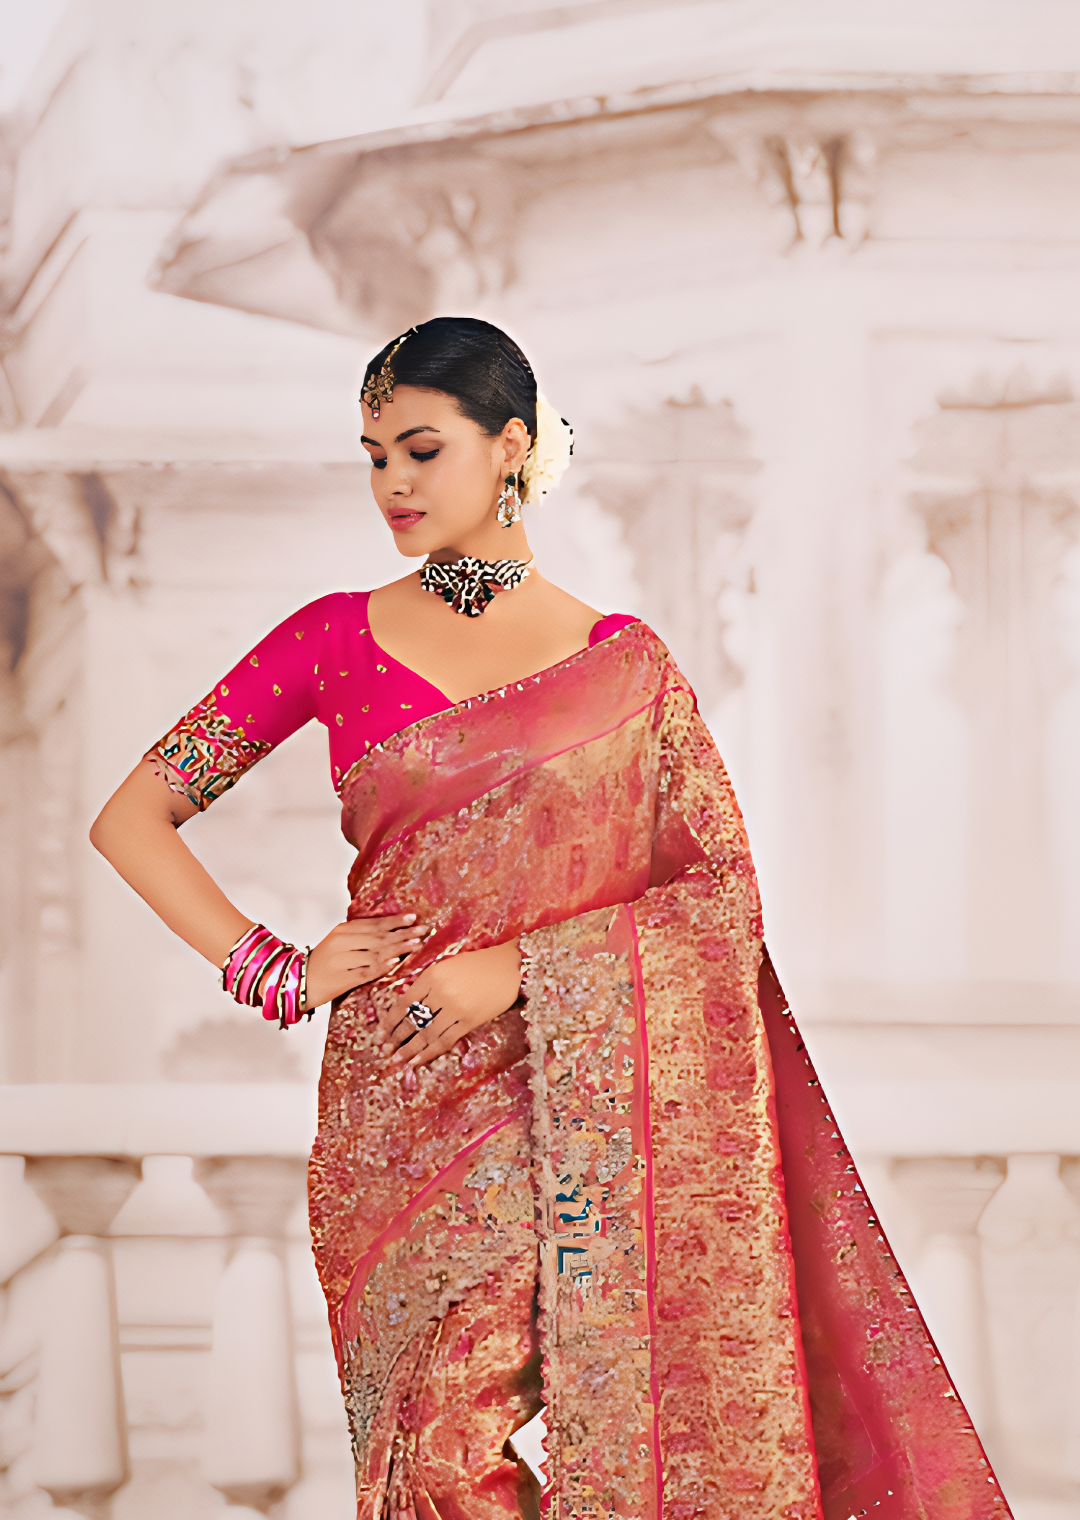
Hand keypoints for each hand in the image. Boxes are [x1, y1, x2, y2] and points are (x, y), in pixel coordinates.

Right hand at [302, 914, 428, 1009]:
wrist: (297, 981)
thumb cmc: (322, 963)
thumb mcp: (338, 943)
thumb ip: (360, 936)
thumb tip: (390, 931)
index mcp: (342, 931)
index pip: (374, 924)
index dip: (395, 922)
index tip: (414, 918)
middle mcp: (342, 943)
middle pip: (378, 937)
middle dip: (403, 934)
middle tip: (424, 932)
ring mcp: (341, 961)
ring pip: (375, 953)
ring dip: (398, 949)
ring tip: (416, 945)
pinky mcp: (341, 979)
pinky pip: (366, 972)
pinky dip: (381, 967)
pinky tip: (395, 963)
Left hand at [381, 940, 522, 1068]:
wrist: (510, 964)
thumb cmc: (478, 962)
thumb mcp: (447, 965)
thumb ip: (429, 984)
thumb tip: (409, 1007)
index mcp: (432, 974)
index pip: (403, 1002)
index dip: (390, 1020)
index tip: (382, 1032)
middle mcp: (440, 991)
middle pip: (412, 1019)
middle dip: (396, 1037)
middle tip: (385, 1050)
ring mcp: (455, 1007)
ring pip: (426, 1033)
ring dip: (409, 1049)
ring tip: (397, 1060)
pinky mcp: (470, 1020)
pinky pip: (445, 1040)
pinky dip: (430, 1052)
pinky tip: (419, 1060)